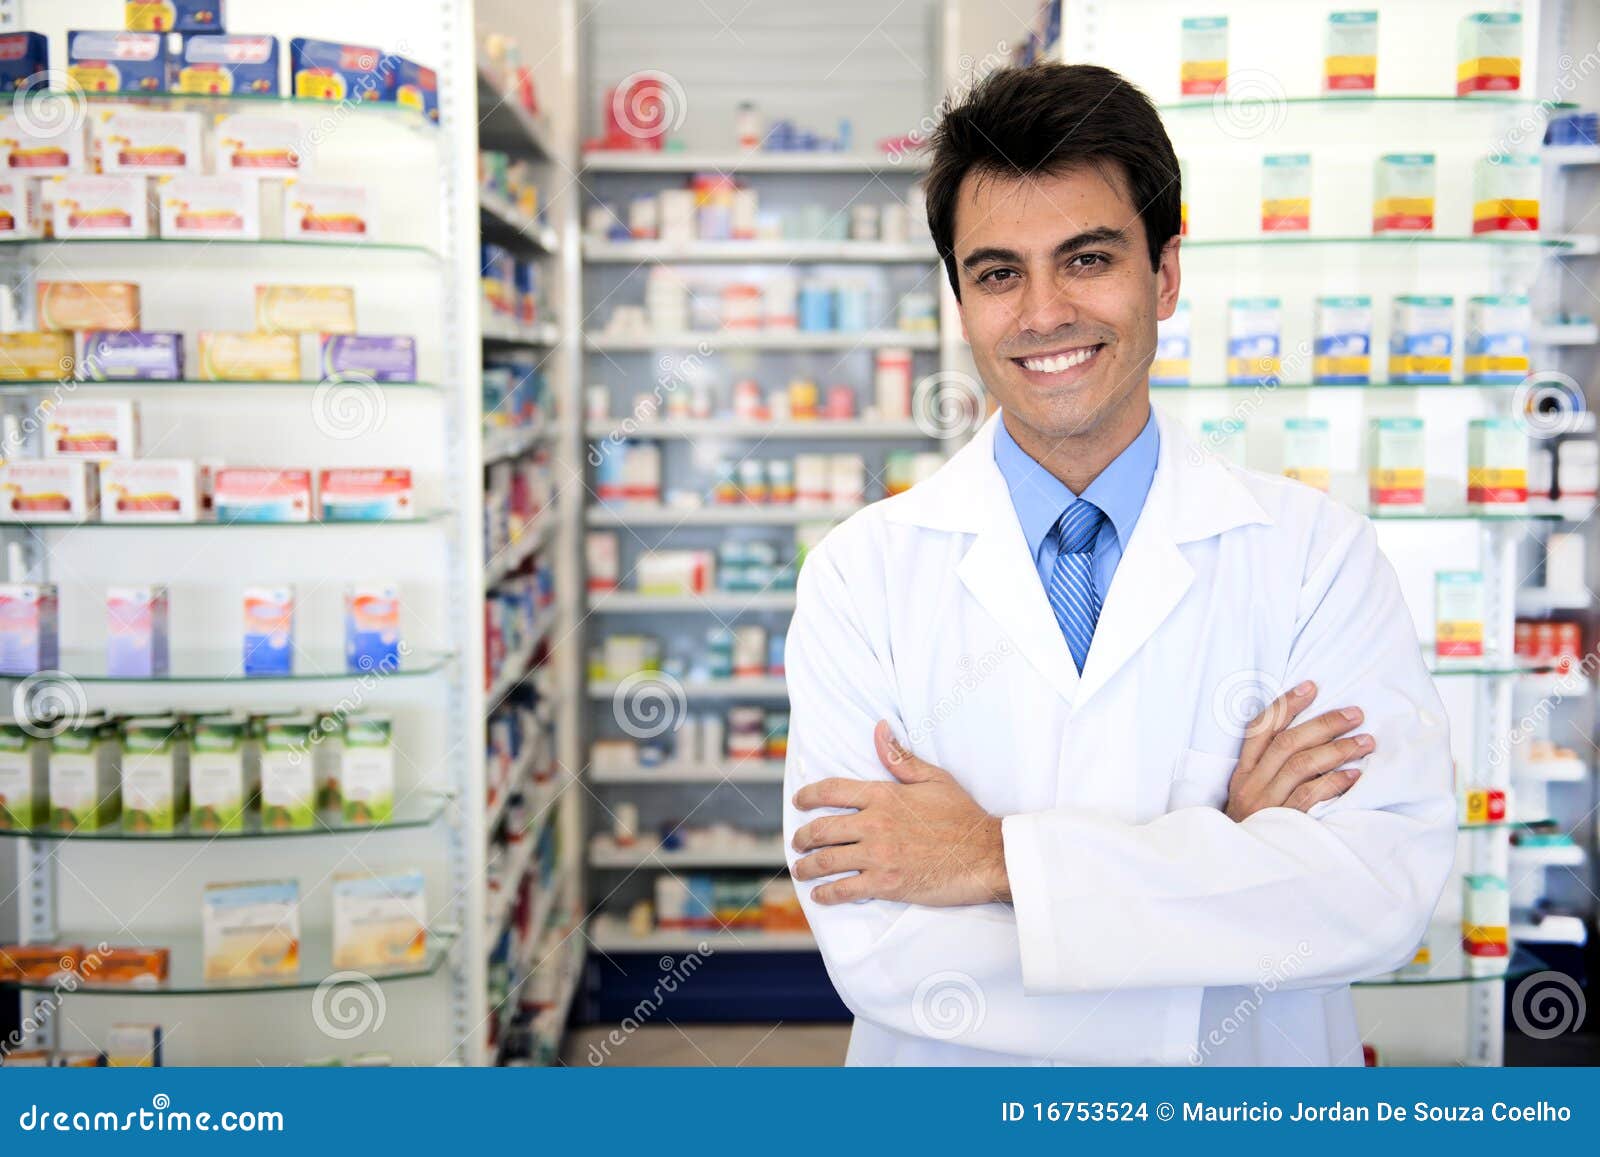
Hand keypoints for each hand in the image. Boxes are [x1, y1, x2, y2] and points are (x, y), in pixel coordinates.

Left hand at [791, 720, 1008, 905]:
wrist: (986, 855)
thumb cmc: (963, 817)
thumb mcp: (934, 779)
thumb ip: (901, 758)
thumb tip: (879, 730)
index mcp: (884, 795)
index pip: (832, 791)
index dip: (809, 796)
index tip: (799, 802)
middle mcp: (875, 823)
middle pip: (822, 829)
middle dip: (802, 837)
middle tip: (797, 843)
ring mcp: (878, 855)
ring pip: (827, 861)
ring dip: (807, 867)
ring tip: (801, 870)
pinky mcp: (886, 883)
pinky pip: (845, 889)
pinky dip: (827, 893)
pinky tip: (821, 895)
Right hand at [1224, 680, 1371, 821]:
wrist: (1233, 874)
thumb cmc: (1254, 830)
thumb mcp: (1251, 797)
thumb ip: (1270, 772)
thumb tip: (1309, 741)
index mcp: (1243, 773)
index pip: (1260, 728)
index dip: (1286, 704)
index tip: (1312, 686)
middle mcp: (1251, 784)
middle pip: (1287, 742)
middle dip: (1324, 723)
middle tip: (1355, 713)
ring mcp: (1265, 804)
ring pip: (1301, 765)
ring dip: (1337, 749)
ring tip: (1366, 741)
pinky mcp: (1282, 824)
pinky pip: (1310, 797)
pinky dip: (1334, 782)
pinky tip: (1355, 774)